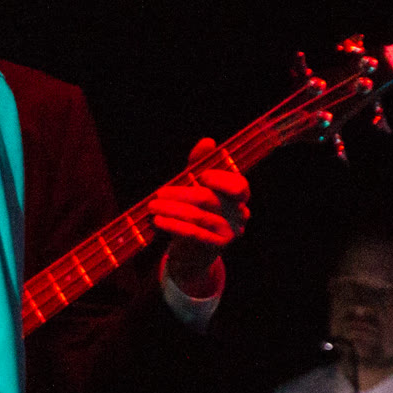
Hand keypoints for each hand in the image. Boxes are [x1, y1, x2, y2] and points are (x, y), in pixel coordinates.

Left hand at [152, 137, 250, 293]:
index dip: (220, 179)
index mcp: (237, 197)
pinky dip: (173, 225)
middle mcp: (238, 214)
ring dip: (171, 209)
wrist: (193, 252)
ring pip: (198, 216)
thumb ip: (200, 165)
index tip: (200, 176)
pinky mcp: (216, 247)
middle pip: (209, 199)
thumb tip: (208, 141)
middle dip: (180, 193)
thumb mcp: (195, 186)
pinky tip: (158, 221)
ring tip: (153, 206)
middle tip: (160, 192)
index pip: (239, 185)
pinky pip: (193, 233)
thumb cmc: (195, 212)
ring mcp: (229, 232)